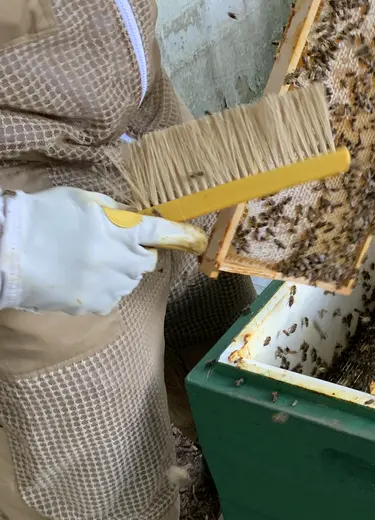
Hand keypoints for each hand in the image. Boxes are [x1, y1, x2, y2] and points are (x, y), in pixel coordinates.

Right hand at [0, 187, 207, 314]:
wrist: (6, 251)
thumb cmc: (42, 217)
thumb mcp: (82, 200)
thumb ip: (115, 210)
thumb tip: (136, 218)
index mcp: (121, 230)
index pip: (162, 232)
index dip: (181, 235)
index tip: (195, 238)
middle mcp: (120, 260)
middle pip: (147, 262)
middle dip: (137, 254)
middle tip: (111, 246)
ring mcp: (108, 285)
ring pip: (129, 281)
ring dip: (118, 272)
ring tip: (85, 261)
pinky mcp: (94, 304)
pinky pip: (110, 297)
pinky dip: (102, 288)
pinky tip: (77, 276)